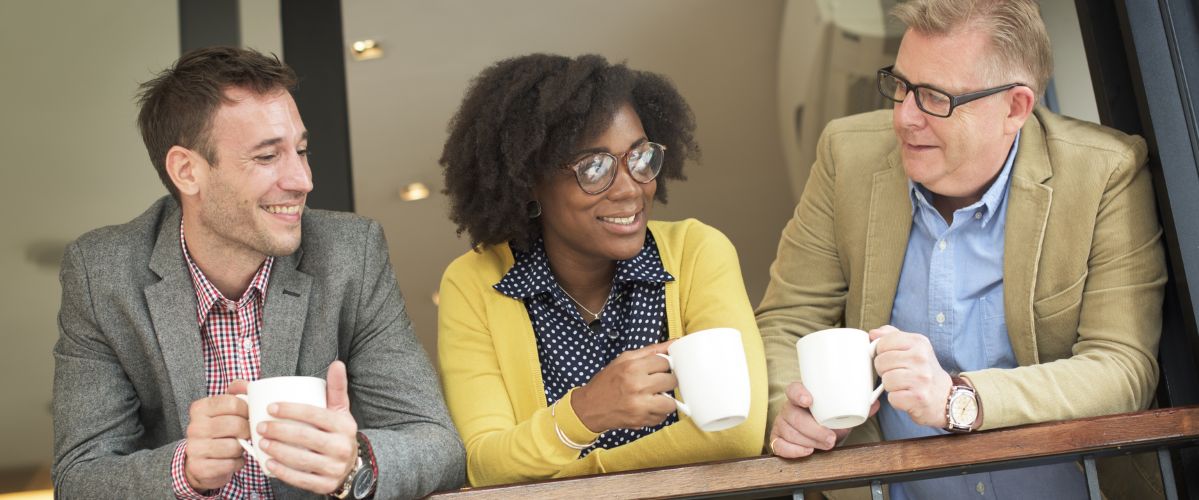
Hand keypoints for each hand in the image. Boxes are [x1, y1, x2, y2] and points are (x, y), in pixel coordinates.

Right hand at [184, 379, 250, 491]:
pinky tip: (233, 459)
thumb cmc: (219, 430)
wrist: (202, 461)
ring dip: (242, 448)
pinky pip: (230, 464)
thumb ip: (237, 392)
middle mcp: (194, 427)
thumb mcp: (225, 408)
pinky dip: (238, 462)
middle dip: (248, 430)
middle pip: (235, 425)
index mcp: (200, 408)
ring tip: (238, 446)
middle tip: (248, 433)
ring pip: (234, 446)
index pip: (233, 403)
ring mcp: (195, 448)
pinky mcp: (200, 467)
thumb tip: (249, 385)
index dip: (248, 410)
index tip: (250, 415)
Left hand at [258, 361, 358, 493]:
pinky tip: (269, 463)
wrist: (351, 466)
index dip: (291, 409)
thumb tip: (337, 363)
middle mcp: (342, 447)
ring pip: (302, 459)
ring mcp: (335, 468)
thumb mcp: (341, 410)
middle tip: (260, 426)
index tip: (270, 407)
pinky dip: (283, 472)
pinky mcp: (326, 485)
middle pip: (306, 437)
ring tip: (261, 442)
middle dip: (279, 430)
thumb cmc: (337, 432)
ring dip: (278, 451)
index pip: (315, 414)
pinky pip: (302, 480)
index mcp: (344, 425)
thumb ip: (336, 387)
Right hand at [571, 340, 678, 431]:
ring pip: (671, 403)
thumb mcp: (623, 360)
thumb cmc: (605, 383)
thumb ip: (650, 351)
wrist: (589, 407)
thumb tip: (673, 343)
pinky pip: (662, 418)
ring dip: (665, 400)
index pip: (665, 362)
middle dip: (666, 381)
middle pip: (671, 381)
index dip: (661, 365)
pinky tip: (647, 407)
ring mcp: (640, 406)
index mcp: (632, 368)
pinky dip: (657, 413)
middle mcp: (637, 386)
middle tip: (655, 382)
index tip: (655, 369)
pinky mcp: (641, 421)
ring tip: (654, 396)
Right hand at [769, 381, 877, 457]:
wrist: (817, 436)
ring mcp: (781, 424)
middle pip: (794, 416)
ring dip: (809, 441)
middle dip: (813, 429)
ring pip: (789, 432)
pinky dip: (794, 450)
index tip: (809, 400)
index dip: (799, 394)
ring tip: (825, 445)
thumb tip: (874, 403)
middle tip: (830, 438)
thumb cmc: (826, 421)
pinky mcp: (777, 439)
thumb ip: (856, 408)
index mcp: (801, 397)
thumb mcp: (841, 414)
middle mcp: (788, 409)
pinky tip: (807, 451)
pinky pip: (779, 446)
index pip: (793, 390)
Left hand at [869, 325, 952, 427]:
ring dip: (890, 386)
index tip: (892, 358)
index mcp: (919, 342)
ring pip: (886, 380)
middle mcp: (921, 358)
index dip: (881, 352)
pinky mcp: (919, 398)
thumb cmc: (923, 370)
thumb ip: (891, 335)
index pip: (883, 342)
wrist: (945, 396)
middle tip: (898, 373)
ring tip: (903, 385)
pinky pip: (892, 398)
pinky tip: (907, 396)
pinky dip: (896, 400)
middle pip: (881, 362)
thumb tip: (872, 334)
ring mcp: (921, 379)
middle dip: (885, 370)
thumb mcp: (913, 347)